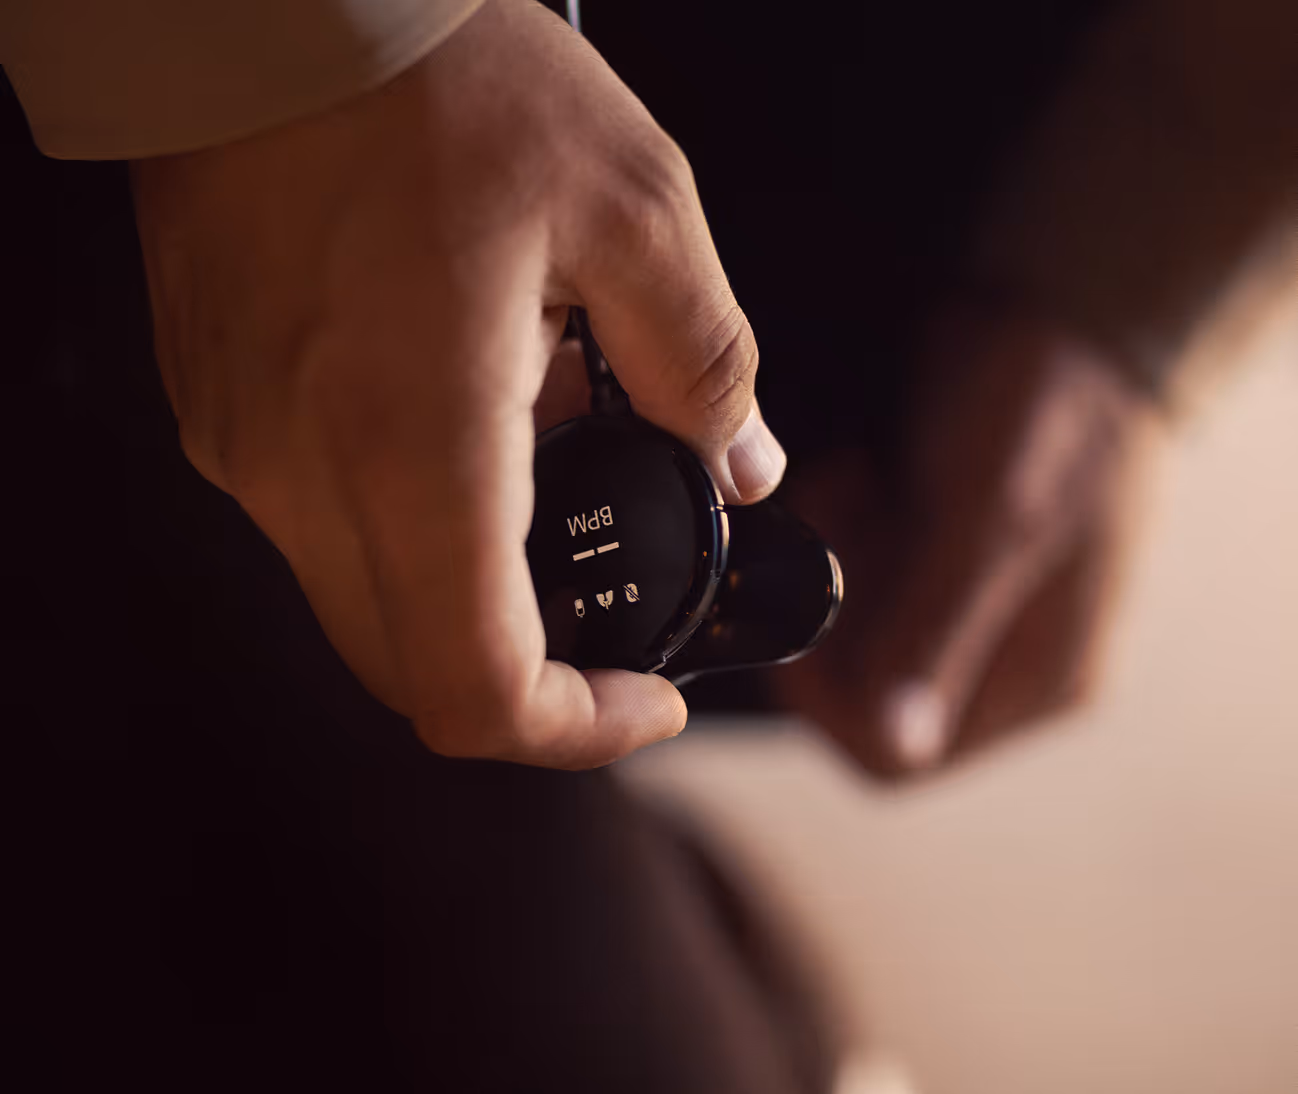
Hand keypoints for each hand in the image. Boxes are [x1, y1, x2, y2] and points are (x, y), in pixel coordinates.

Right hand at [130, 0, 785, 768]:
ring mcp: (247, 454)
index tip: (643, 700)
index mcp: (416, 443)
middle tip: (612, 598)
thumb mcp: (633, 207)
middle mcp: (307, 475)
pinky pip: (321, 528)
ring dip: (471, 584)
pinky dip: (408, 522)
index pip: (476, 686)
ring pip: (369, 606)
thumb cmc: (436, 79)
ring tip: (538, 460)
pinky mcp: (223, 417)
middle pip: (421, 669)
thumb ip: (709, 362)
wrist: (257, 6)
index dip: (573, 730)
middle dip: (532, 666)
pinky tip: (456, 420)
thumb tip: (742, 461)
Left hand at [777, 301, 1162, 777]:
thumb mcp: (993, 515)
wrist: (1060, 311)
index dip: (826, 697)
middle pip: (864, 699)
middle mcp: (997, 661)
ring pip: (849, 644)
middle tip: (839, 530)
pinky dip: (838, 545)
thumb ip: (939, 627)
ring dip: (830, 574)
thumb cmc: (1049, 407)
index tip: (800, 609)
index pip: (896, 753)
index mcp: (1035, 678)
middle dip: (828, 620)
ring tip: (855, 492)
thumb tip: (898, 740)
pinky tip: (859, 485)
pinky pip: (855, 592)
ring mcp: (963, 614)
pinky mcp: (933, 568)